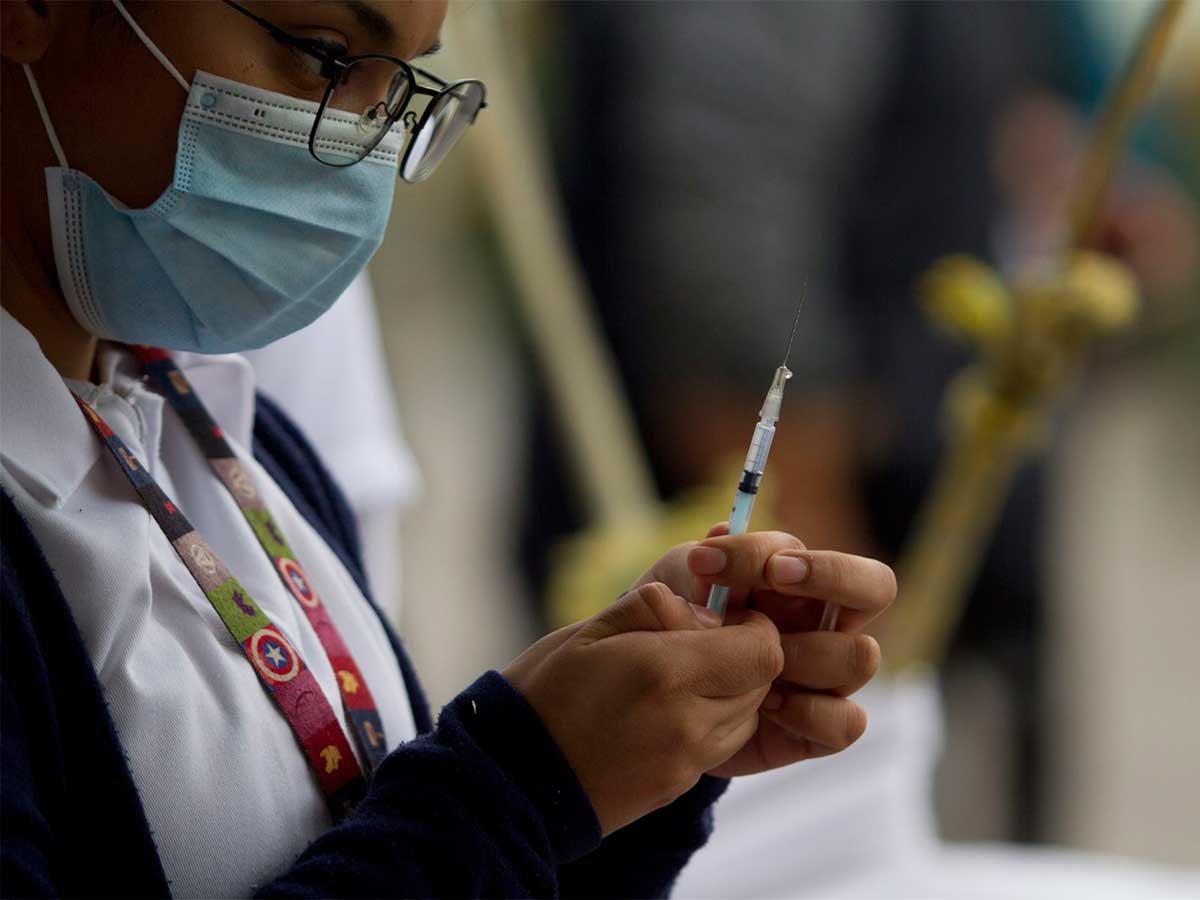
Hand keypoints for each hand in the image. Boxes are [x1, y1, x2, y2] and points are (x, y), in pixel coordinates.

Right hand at [502, 582, 782, 834]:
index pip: (763, 649)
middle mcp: (688, 721)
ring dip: (732, 689)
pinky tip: (669, 708)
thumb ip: (656, 608)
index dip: (754, 625)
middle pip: (763, 682)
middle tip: (701, 641)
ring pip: (748, 715)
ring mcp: (687, 760)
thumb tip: (706, 615)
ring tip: (682, 675)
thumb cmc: (544, 692)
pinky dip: (713, 720)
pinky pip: (722, 743)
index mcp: (665, 672)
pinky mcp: (679, 786)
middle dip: (744, 654)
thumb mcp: (591, 629)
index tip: (722, 616)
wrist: (514, 778)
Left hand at [631, 525, 895, 775]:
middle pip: (877, 587)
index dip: (804, 559)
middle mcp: (828, 625)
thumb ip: (700, 562)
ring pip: (859, 656)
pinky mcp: (820, 730)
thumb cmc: (674, 626)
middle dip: (830, 576)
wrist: (651, 698)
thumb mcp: (674, 587)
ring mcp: (830, 678)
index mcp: (803, 583)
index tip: (740, 564)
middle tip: (773, 579)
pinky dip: (803, 713)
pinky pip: (846, 722)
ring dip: (798, 655)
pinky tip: (760, 708)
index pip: (838, 560)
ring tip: (745, 664)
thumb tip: (723, 528)